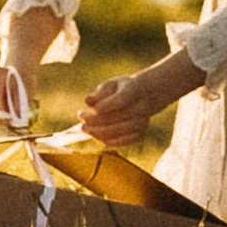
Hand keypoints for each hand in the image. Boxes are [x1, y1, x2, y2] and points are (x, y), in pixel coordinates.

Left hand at [80, 47, 196, 146]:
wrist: (146, 97)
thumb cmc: (122, 89)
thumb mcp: (111, 85)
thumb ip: (100, 93)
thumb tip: (87, 101)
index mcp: (134, 91)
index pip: (120, 100)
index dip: (103, 106)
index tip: (85, 108)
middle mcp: (141, 108)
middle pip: (116, 118)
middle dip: (94, 120)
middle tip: (80, 118)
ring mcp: (142, 123)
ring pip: (117, 132)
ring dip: (97, 132)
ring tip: (84, 128)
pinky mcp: (140, 135)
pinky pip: (121, 141)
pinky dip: (106, 140)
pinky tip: (95, 135)